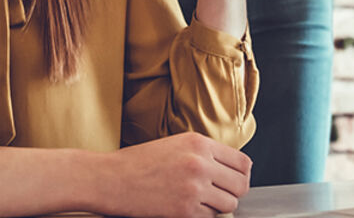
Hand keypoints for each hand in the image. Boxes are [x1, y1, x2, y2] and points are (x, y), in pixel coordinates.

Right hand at [104, 133, 251, 217]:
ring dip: (218, 206)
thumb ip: (204, 154)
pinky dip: (201, 215)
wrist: (110, 179)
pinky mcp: (185, 211)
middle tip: (219, 194)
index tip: (233, 180)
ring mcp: (194, 188)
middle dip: (233, 192)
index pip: (243, 162)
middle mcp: (200, 164)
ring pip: (229, 204)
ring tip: (199, 201)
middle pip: (241, 185)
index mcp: (199, 143)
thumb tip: (230, 169)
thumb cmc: (138, 162)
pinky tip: (184, 207)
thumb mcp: (175, 145)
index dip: (241, 174)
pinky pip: (210, 217)